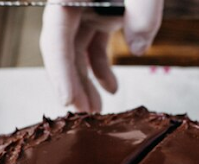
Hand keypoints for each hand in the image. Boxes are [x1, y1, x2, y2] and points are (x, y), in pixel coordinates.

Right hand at [40, 0, 163, 111]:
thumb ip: (141, 11)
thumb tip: (138, 49)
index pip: (56, 37)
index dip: (61, 71)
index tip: (69, 100)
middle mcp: (70, 3)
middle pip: (62, 50)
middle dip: (71, 86)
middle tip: (82, 117)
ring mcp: (84, 8)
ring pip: (77, 52)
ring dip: (86, 83)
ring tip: (96, 112)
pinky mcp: (98, 13)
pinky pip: (94, 45)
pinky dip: (102, 68)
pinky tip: (112, 89)